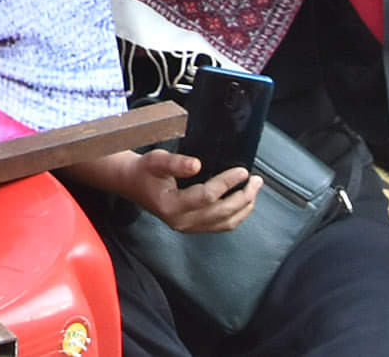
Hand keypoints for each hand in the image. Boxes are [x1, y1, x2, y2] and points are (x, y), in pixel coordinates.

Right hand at [100, 150, 263, 234]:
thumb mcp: (156, 160)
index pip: (207, 196)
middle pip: (221, 213)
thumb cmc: (144, 170)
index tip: (242, 170)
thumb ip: (175, 163)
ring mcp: (188, 227)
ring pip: (225, 223)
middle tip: (256, 181)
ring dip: (244, 208)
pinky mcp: (192, 227)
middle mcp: (181, 222)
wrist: (132, 184)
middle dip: (243, 197)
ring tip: (254, 191)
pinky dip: (235, 215)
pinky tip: (242, 203)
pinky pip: (220, 225)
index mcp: (172, 206)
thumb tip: (197, 165)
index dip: (227, 183)